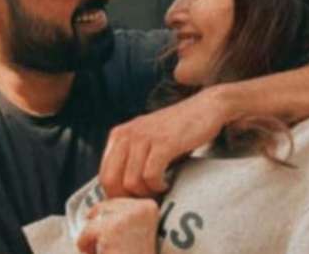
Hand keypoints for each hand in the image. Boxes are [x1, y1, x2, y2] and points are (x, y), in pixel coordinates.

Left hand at [76, 198, 158, 253]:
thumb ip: (118, 215)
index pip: (113, 202)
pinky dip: (87, 249)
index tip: (125, 243)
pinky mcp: (111, 229)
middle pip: (101, 207)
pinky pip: (84, 234)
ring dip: (93, 241)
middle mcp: (141, 207)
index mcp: (149, 205)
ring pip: (91, 220)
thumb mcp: (131, 232)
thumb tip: (92, 207)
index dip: (110, 225)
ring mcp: (126, 216)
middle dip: (100, 231)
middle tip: (117, 249)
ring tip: (112, 253)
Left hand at [98, 86, 230, 197]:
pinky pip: (151, 175)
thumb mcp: (145, 138)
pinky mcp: (163, 143)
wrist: (204, 107)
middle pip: (111, 181)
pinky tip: (166, 184)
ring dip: (146, 193)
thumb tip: (120, 189)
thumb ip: (129, 156)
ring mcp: (144, 138)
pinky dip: (158, 186)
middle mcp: (127, 134)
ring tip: (158, 189)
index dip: (115, 194)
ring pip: (131, 181)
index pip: (104, 175)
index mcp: (118, 135)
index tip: (132, 201)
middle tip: (144, 199)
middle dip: (127, 198)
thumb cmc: (175, 129)